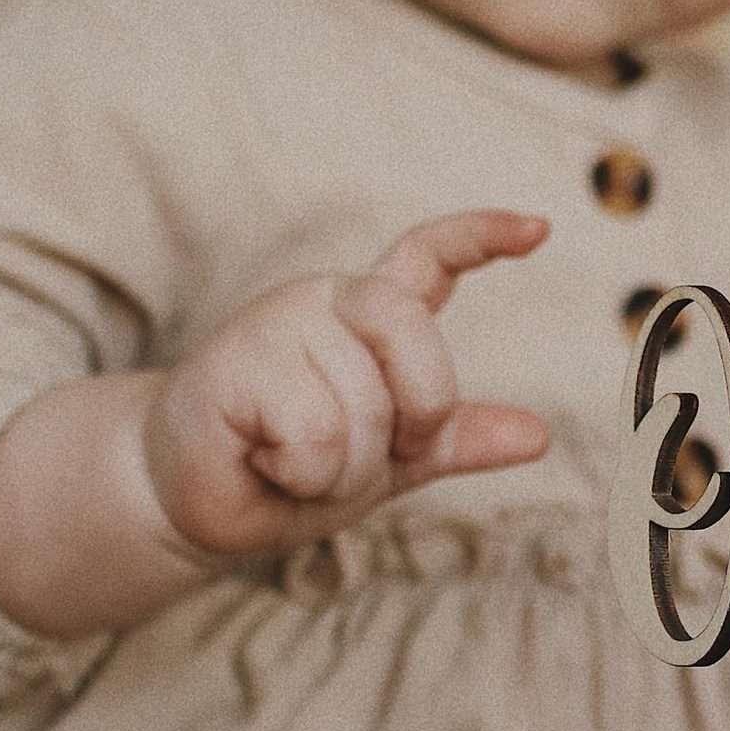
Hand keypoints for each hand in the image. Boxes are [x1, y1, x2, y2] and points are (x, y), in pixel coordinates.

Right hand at [143, 209, 551, 555]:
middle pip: (416, 333)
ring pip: (365, 405)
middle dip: (417, 412)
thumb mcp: (388, 463)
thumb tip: (536, 435)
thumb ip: (453, 440)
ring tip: (292, 460)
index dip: (483, 237)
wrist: (189, 502)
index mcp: (371, 316)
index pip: (430, 256)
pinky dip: (301, 473)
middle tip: (371, 453)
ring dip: (341, 467)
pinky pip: (314, 432)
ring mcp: (283, 320)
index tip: (540, 229)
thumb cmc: (284, 473)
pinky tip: (264, 459)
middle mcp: (331, 302)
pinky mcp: (240, 356)